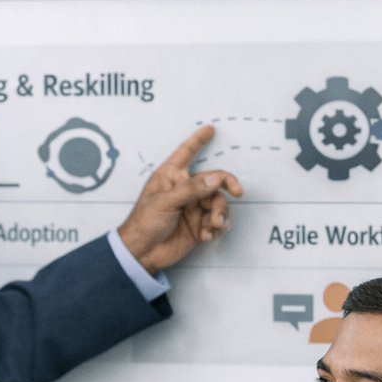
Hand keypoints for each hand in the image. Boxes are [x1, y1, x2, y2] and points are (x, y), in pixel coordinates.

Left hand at [117, 125, 242, 273]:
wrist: (143, 252)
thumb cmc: (144, 223)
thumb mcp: (165, 202)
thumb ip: (191, 189)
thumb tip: (215, 179)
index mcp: (171, 177)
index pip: (186, 153)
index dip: (198, 140)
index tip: (210, 129)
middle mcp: (185, 189)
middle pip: (214, 180)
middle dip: (227, 186)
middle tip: (238, 192)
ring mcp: (193, 207)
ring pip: (218, 202)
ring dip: (219, 214)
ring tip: (213, 225)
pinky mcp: (198, 224)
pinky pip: (216, 221)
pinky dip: (215, 228)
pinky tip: (206, 235)